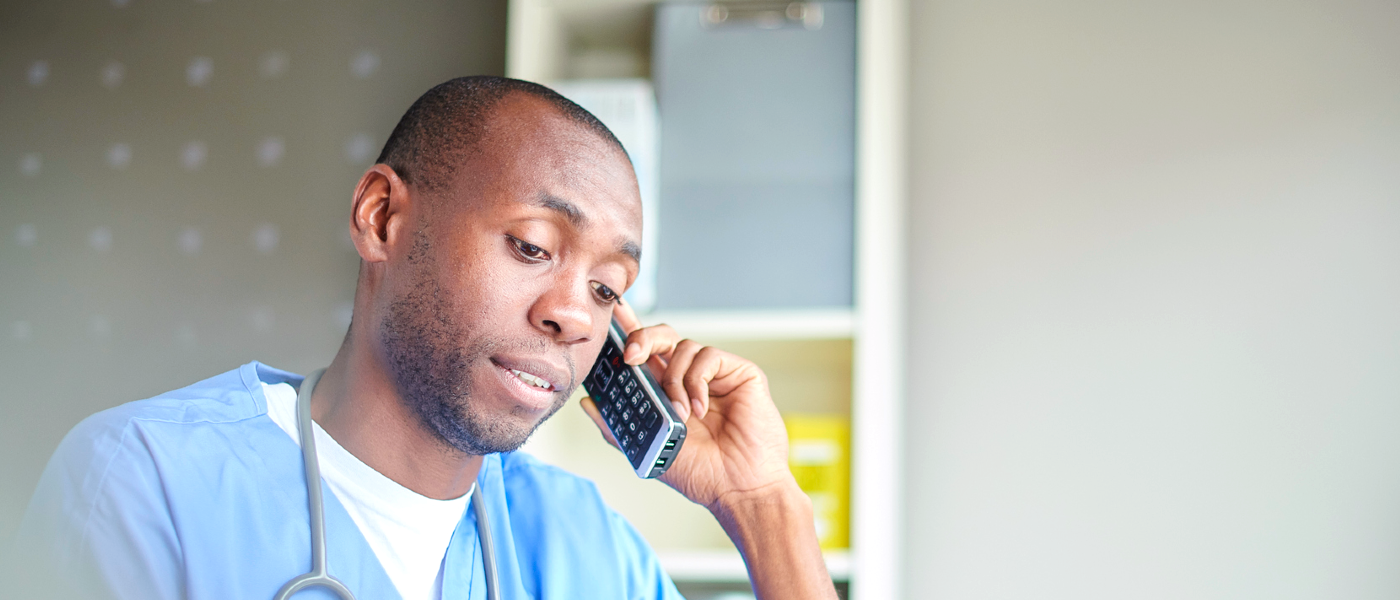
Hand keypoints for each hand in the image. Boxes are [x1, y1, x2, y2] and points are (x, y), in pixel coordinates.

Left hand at [580, 300, 836, 599]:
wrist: (738, 488)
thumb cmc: (702, 475)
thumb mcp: (647, 450)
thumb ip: (616, 427)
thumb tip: (588, 403)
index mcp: (667, 392)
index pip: (644, 353)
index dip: (627, 330)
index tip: (609, 314)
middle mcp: (690, 379)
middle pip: (661, 337)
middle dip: (640, 337)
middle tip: (629, 356)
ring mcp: (715, 375)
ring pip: (682, 345)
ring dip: (673, 379)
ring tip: (679, 413)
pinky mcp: (739, 373)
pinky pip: (708, 357)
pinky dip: (696, 381)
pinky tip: (698, 408)